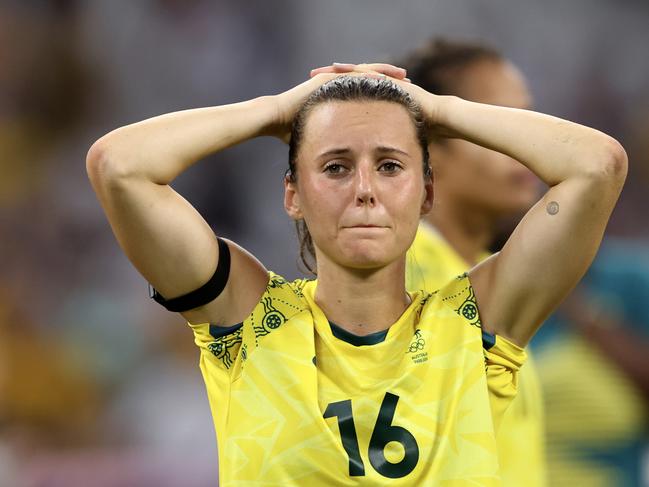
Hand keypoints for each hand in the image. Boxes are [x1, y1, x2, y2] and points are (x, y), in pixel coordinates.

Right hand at [269, 64, 407, 143]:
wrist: (274, 119)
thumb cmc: (291, 131)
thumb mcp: (319, 139)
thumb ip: (330, 145)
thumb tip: (338, 167)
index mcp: (338, 98)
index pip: (366, 95)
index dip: (385, 97)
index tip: (403, 101)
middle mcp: (336, 85)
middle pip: (370, 80)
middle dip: (391, 82)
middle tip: (411, 84)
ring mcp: (331, 79)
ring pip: (365, 73)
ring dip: (385, 74)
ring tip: (404, 77)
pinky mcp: (327, 78)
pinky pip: (352, 74)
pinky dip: (369, 75)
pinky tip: (385, 78)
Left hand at [309, 63, 450, 137]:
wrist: (440, 120)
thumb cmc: (420, 132)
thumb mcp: (391, 139)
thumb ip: (378, 148)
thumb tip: (367, 168)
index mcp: (376, 101)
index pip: (348, 95)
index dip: (331, 95)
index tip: (313, 96)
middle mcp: (379, 88)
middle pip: (348, 80)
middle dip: (329, 78)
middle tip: (309, 76)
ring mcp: (386, 81)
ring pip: (357, 72)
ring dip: (338, 70)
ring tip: (321, 70)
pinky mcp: (393, 79)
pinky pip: (370, 71)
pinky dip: (354, 70)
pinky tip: (340, 69)